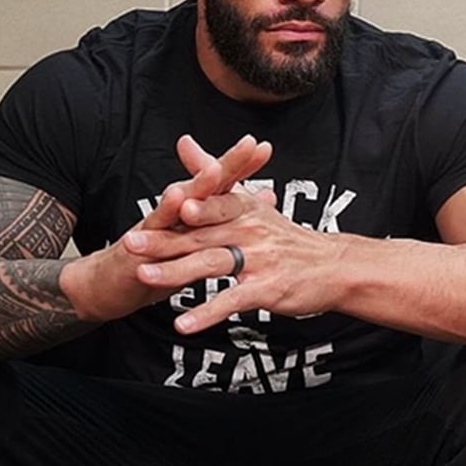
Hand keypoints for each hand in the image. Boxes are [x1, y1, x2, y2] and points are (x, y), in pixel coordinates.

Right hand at [61, 135, 271, 320]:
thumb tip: (268, 196)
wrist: (113, 283)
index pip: (223, 183)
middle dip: (228, 163)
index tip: (265, 147)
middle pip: (207, 183)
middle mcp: (177, 210)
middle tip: (247, 145)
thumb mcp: (203, 238)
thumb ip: (234, 214)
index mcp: (196, 209)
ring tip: (217, 168)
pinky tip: (177, 200)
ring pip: (182, 200)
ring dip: (200, 184)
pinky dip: (166, 213)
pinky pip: (155, 228)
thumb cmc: (163, 259)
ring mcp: (158, 224)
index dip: (243, 166)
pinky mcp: (140, 243)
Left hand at [128, 187, 347, 332]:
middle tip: (131, 243)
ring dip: (176, 273)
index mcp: (245, 209)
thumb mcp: (251, 201)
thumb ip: (213, 171)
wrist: (333, 267)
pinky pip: (231, 301)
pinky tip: (184, 324)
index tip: (164, 202)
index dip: (190, 204)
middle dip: (164, 239)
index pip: (213, 204)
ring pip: (212, 264)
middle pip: (202, 234)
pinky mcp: (266, 289)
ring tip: (144, 278)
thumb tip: (183, 142)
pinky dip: (206, 312)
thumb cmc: (288, 237)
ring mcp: (259, 261)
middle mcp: (251, 231)